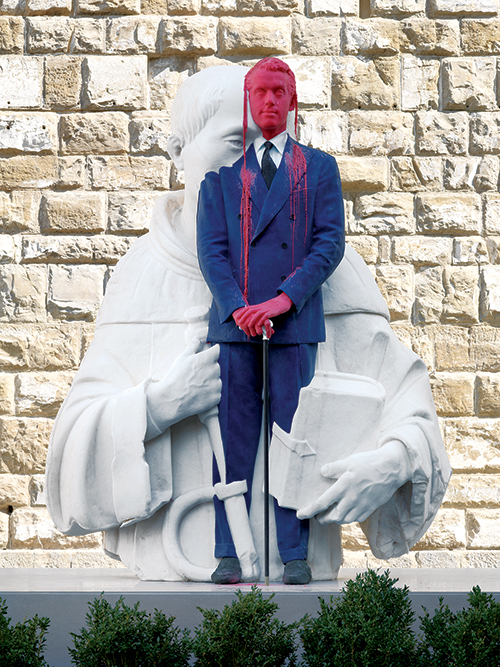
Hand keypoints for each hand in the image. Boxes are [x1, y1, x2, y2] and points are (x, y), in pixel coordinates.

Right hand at [146, 338, 221, 436]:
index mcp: (207, 358)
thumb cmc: (175, 377)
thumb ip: (193, 346)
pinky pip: (216, 392)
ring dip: (210, 381)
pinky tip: (198, 394)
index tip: (205, 357)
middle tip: (195, 375)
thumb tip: (200, 339)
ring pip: (217, 379)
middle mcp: (215, 370)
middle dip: (208, 368)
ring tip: (195, 385)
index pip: (217, 350)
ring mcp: (216, 384)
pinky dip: (210, 393)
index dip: (210, 353)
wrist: (171, 400)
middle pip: (216, 366)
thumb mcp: (182, 357)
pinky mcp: (216, 397)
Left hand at [233, 293, 292, 337]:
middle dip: (244, 317)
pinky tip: (259, 324)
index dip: (241, 312)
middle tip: (240, 322)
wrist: (282, 302)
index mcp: (258, 307)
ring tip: (248, 325)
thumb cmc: (272, 307)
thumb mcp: (263, 308)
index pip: (247, 308)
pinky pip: (265, 316)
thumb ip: (258, 312)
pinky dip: (261, 320)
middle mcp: (260, 307)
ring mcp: (266, 309)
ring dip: (252, 320)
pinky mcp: (271, 312)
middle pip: (250, 311)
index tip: (236, 317)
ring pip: (257, 314)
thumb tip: (252, 318)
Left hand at [296, 441, 411, 524]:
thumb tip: (322, 472)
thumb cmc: (369, 463)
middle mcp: (352, 499)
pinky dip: (347, 518)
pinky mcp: (370, 508)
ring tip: (329, 515)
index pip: (322, 503)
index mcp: (343, 487)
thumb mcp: (349, 461)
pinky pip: (356, 518)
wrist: (392, 469)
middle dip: (322, 518)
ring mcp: (362, 505)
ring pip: (344, 520)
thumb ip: (334, 468)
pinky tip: (346, 512)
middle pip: (332, 517)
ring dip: (334, 519)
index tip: (300, 515)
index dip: (309, 510)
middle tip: (316, 516)